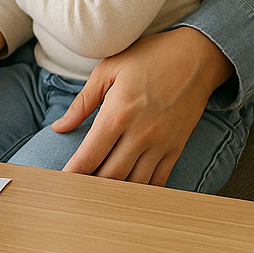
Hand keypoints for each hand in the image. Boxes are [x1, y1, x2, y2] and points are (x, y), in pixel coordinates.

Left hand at [52, 26, 233, 184]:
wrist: (195, 57)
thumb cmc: (148, 57)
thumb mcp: (108, 69)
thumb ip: (82, 102)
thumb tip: (59, 127)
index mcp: (118, 113)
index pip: (90, 155)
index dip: (73, 173)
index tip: (62, 183)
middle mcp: (140, 134)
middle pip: (110, 176)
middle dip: (90, 187)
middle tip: (76, 191)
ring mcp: (161, 144)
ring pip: (134, 184)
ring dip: (115, 193)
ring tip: (98, 195)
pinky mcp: (176, 148)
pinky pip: (159, 182)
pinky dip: (142, 191)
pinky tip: (129, 193)